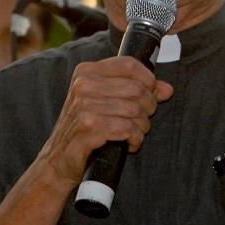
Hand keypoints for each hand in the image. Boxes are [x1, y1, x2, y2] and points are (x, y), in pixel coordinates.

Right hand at [37, 57, 173, 185]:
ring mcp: (83, 107)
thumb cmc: (85, 128)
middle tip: (143, 119)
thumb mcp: (106, 102)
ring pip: (134, 109)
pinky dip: (134, 138)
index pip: (129, 64)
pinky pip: (126, 128)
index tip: (151, 94)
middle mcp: (83, 85)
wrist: (58, 160)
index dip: (148, 80)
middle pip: (136, 88)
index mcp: (86, 72)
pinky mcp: (88, 128)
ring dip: (142, 126)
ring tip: (135, 133)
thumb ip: (137, 91)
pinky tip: (129, 144)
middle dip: (148, 107)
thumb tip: (166, 89)